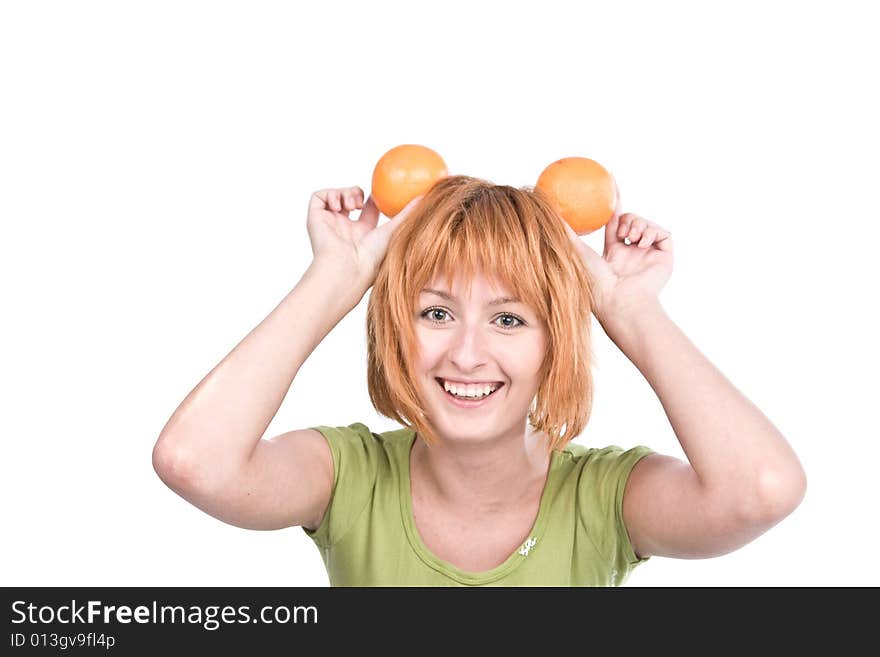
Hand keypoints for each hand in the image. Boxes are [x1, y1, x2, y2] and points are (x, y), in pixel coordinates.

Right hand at [306, 187, 423, 287]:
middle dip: (356, 194)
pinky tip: (340, 206)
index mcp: (362, 236)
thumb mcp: (395, 230)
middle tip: (364, 196)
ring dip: (346, 193)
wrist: (347, 268)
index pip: (367, 214)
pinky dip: (331, 195)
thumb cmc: (372, 259)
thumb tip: (426, 195)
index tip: (381, 193)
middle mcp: (344, 230)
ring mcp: (329, 224)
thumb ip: (409, 213)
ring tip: (352, 205)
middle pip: (349, 204)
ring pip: (336, 197)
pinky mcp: (315, 218)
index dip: (373, 200)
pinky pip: (320, 196)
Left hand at [563, 188, 673, 323]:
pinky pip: (662, 233)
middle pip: (632, 222)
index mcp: (614, 254)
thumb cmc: (595, 283)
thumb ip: (566, 232)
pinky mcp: (664, 257)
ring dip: (637, 225)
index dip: (614, 207)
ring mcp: (649, 256)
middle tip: (620, 224)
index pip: (615, 224)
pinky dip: (652, 233)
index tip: (611, 187)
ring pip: (646, 224)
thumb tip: (549, 210)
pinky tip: (641, 242)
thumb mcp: (577, 252)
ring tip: (629, 237)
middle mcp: (632, 254)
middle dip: (627, 218)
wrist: (620, 300)